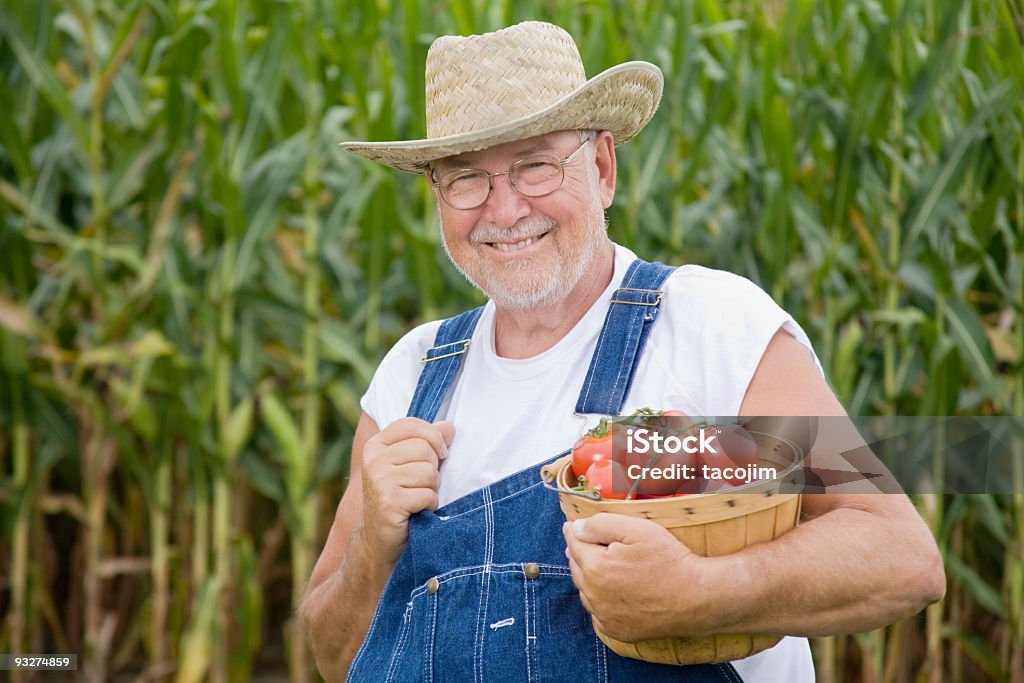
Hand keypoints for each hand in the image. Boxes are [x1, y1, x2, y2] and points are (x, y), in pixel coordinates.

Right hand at [360, 417, 454, 565]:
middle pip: (424, 448)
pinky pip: (428, 495)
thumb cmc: (399, 496)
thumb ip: (427, 441)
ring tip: (417, 498)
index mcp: (376, 445)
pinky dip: (430, 505)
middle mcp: (373, 460)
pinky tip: (418, 511)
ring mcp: (379, 481)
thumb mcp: (408, 464)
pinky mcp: (389, 503)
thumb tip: (449, 426)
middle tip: (421, 484)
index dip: (433, 436)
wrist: (378, 538)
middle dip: (433, 468)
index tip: (440, 452)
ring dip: (432, 488)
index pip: (412, 424)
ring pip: (429, 472)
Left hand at [562, 513, 723, 642]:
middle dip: (580, 553)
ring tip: (599, 565)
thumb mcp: (637, 529)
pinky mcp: (617, 631)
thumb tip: (575, 528)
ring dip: (588, 577)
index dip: (574, 531)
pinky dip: (599, 600)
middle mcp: (594, 596)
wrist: (698, 598)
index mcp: (595, 568)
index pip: (574, 544)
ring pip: (585, 591)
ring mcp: (604, 617)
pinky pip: (598, 612)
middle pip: (576, 568)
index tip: (571, 525)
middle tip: (585, 542)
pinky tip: (611, 591)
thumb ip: (600, 525)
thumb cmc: (669, 560)